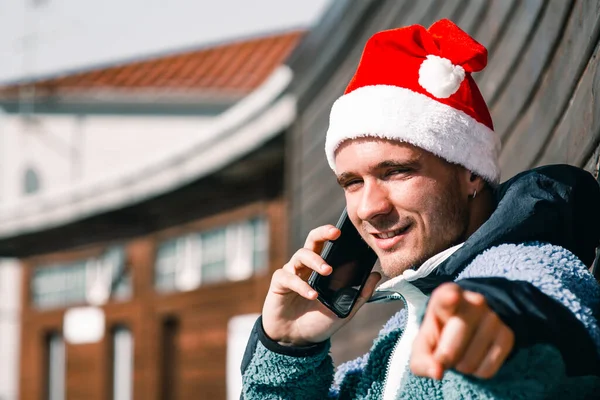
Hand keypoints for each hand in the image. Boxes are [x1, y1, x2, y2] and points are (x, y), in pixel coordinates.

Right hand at [262, 225, 380, 345]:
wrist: (297, 341)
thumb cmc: (318, 322)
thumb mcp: (343, 310)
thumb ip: (359, 294)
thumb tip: (376, 275)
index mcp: (321, 268)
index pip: (327, 244)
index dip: (334, 234)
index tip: (346, 230)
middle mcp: (306, 266)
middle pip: (312, 240)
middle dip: (323, 233)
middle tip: (335, 233)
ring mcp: (292, 273)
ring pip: (301, 255)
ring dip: (315, 261)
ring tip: (327, 271)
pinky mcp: (279, 284)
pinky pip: (288, 277)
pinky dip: (301, 285)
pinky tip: (312, 294)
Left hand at [410, 283, 513, 379]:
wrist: (465, 332)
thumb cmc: (439, 335)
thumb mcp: (424, 345)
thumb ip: (422, 360)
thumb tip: (437, 373)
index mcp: (446, 296)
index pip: (448, 295)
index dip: (449, 298)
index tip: (451, 297)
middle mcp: (473, 301)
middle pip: (454, 342)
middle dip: (445, 357)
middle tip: (443, 355)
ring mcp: (493, 317)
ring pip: (470, 360)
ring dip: (461, 366)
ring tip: (460, 352)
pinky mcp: (507, 335)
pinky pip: (487, 369)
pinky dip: (477, 372)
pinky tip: (475, 357)